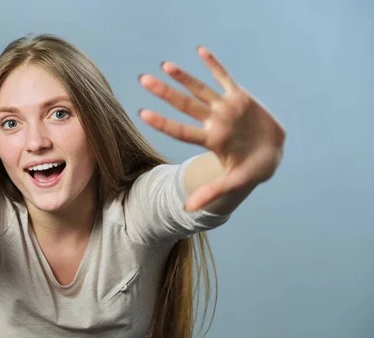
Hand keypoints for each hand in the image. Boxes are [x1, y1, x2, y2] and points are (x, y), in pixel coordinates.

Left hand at [138, 46, 284, 211]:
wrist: (272, 154)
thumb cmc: (252, 171)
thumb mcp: (234, 183)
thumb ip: (212, 192)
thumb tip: (187, 210)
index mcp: (211, 140)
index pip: (181, 130)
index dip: (163, 122)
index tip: (142, 113)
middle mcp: (214, 121)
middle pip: (184, 105)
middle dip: (164, 92)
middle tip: (143, 79)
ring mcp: (226, 108)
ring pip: (200, 89)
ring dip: (184, 76)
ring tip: (165, 65)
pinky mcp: (240, 97)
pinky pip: (224, 77)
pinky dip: (214, 65)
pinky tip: (200, 51)